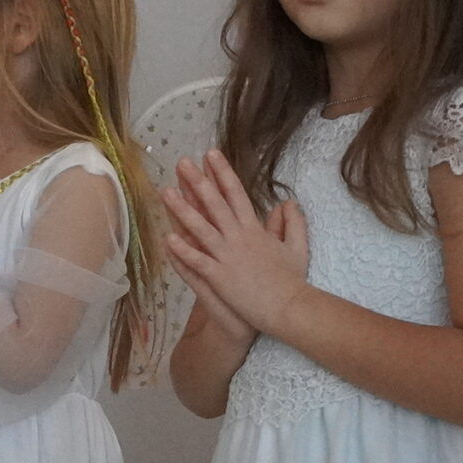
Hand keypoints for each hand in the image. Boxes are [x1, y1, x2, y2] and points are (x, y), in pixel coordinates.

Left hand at [159, 151, 310, 336]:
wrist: (290, 308)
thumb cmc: (292, 280)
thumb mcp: (297, 246)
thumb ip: (293, 222)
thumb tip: (288, 202)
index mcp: (255, 229)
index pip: (236, 194)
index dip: (223, 173)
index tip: (211, 154)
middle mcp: (239, 237)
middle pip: (215, 204)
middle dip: (198, 181)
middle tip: (182, 162)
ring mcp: (228, 256)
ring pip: (201, 228)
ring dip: (182, 210)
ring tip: (165, 192)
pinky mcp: (220, 277)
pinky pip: (197, 261)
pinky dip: (183, 250)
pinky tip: (167, 238)